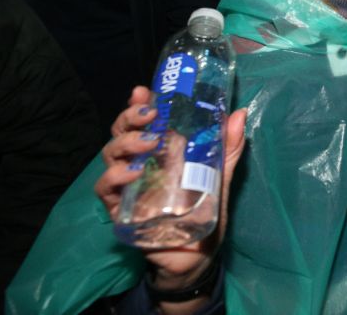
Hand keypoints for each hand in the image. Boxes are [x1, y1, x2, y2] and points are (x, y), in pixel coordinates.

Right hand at [95, 87, 246, 288]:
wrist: (196, 256)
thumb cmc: (203, 213)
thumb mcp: (220, 178)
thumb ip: (228, 149)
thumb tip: (240, 113)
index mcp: (160, 153)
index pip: (143, 122)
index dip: (139, 104)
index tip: (144, 90)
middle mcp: (139, 165)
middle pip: (121, 133)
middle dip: (130, 118)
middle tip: (150, 114)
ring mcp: (127, 187)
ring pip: (110, 155)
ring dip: (126, 143)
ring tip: (149, 142)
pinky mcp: (120, 211)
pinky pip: (105, 189)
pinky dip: (115, 177)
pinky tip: (133, 173)